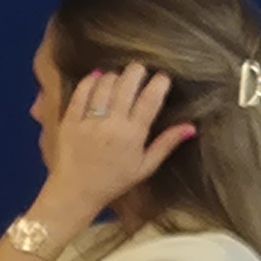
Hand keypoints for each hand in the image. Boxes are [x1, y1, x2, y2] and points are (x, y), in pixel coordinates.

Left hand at [35, 62, 195, 221]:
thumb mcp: (145, 166)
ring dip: (114, 76)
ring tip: (120, 76)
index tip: (163, 76)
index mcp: (133, 135)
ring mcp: (88, 122)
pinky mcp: (69, 121)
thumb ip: (166, 143)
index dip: (159, 82)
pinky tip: (98, 76)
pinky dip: (90, 81)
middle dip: (136, 71)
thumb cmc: (114, 180)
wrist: (75, 192)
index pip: (150, 99)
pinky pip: (80, 94)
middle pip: (127, 86)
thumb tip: (192, 126)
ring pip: (104, 86)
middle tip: (140, 68)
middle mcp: (112, 125)